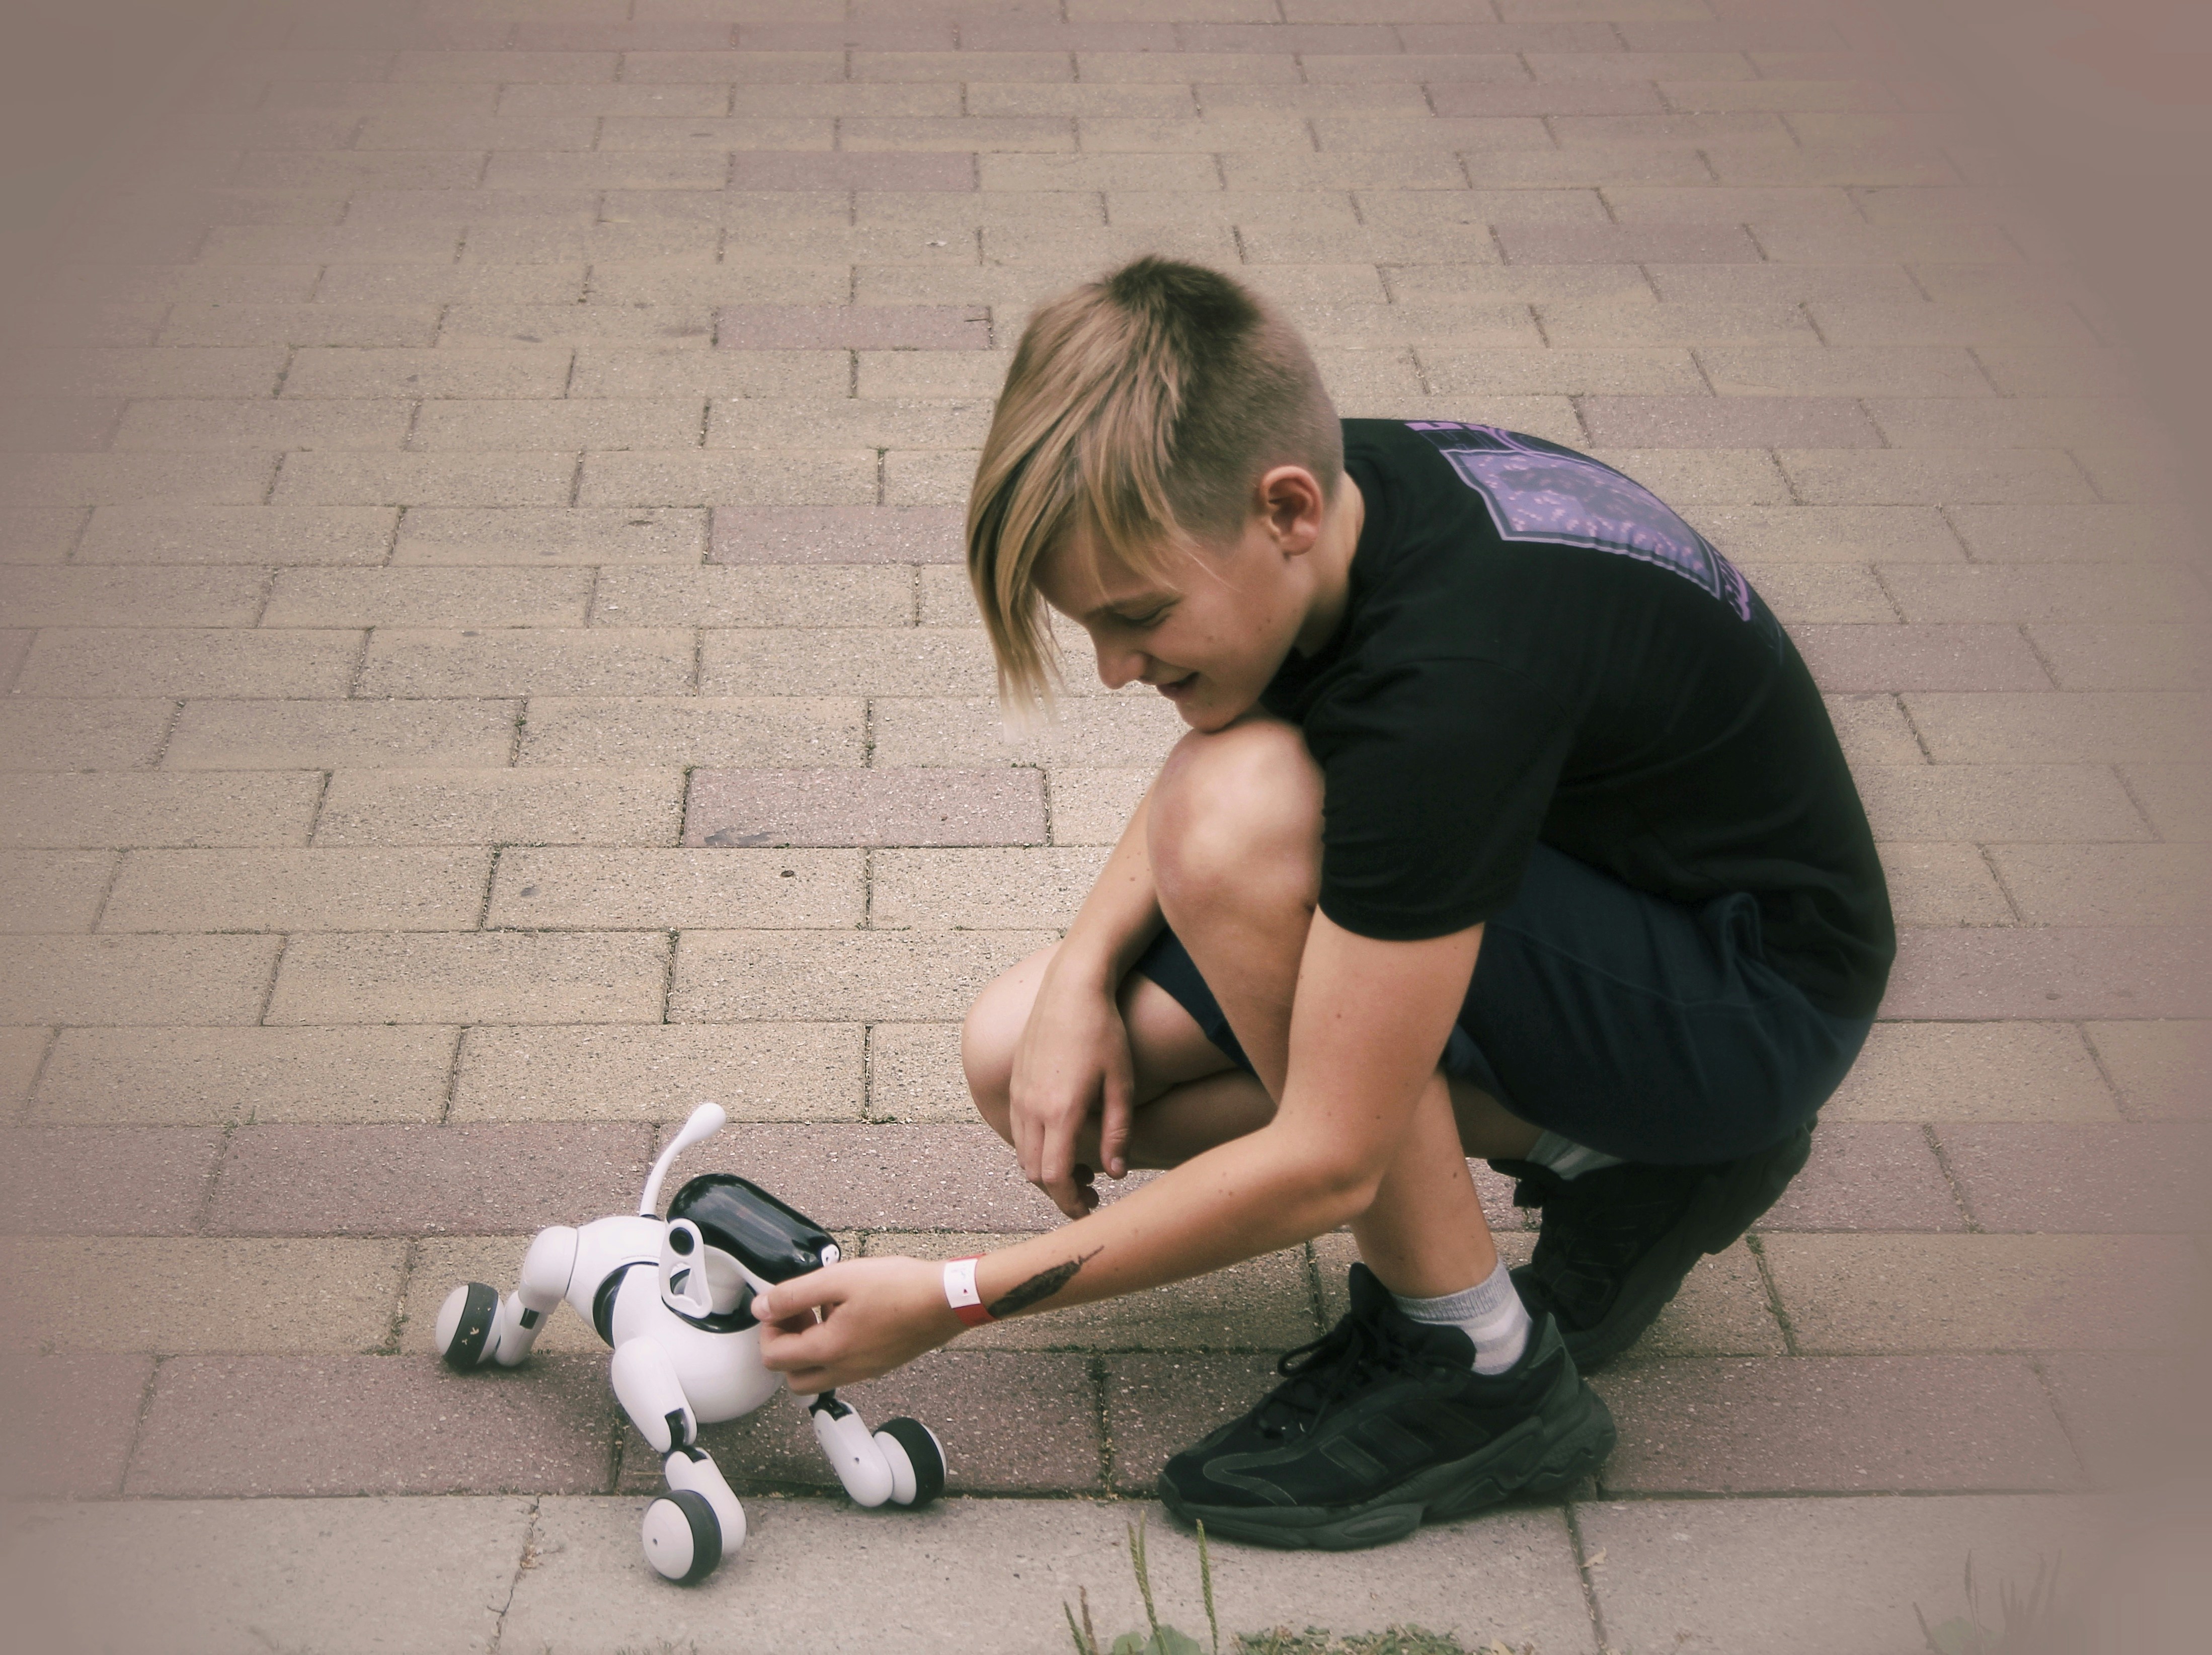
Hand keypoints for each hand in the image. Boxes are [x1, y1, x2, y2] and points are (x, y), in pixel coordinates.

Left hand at [754, 1256, 959, 1392]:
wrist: (947, 1300)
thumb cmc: (900, 1287)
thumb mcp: (839, 1279)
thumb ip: (794, 1294)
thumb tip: (762, 1307)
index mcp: (829, 1350)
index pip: (773, 1357)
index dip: (768, 1329)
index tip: (780, 1305)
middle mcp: (844, 1370)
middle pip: (792, 1377)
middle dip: (785, 1346)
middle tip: (799, 1313)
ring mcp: (864, 1371)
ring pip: (818, 1375)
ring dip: (809, 1348)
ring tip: (825, 1310)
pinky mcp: (880, 1366)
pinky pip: (843, 1368)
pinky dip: (834, 1348)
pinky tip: (850, 1314)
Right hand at [1010, 956, 1135, 1219]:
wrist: (1072, 986)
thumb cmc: (1104, 1031)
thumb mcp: (1121, 1083)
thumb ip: (1118, 1132)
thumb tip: (1115, 1174)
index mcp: (1060, 1111)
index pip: (1054, 1178)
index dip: (1069, 1203)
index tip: (1088, 1212)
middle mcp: (1031, 1106)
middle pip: (1034, 1172)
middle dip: (1058, 1193)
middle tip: (1089, 1196)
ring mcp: (1019, 1093)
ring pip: (1022, 1153)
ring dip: (1045, 1172)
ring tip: (1079, 1172)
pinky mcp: (1015, 1081)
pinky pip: (1018, 1129)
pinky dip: (1035, 1148)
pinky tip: (1061, 1140)